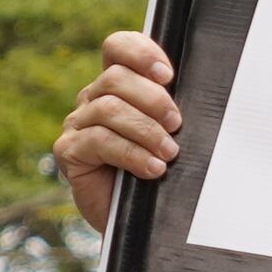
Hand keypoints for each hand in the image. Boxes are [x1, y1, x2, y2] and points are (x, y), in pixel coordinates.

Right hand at [55, 31, 184, 227]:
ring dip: (146, 131)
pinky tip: (153, 170)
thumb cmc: (158, 173)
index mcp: (116, 86)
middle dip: (153, 100)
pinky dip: (131, 154)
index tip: (168, 75)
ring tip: (169, 154)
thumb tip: (202, 94)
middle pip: (116, 78)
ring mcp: (77, 124)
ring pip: (109, 109)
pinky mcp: (68, 151)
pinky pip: (99, 141)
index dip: (140, 52)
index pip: (117, 48)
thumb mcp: (169, 134)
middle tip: (176, 124)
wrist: (138, 223)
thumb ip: (172, 110)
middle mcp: (92, 99)